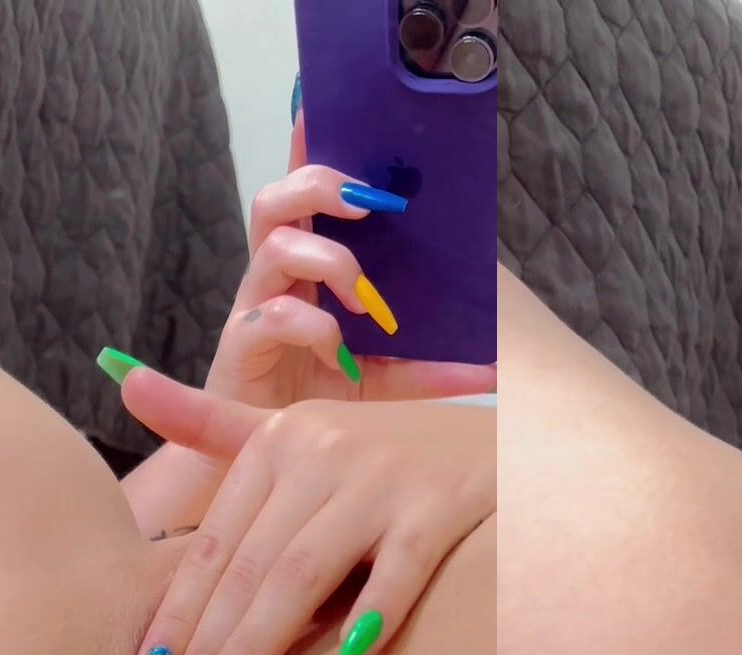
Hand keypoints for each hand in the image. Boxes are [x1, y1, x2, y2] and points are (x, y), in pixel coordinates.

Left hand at [115, 372, 492, 654]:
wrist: (507, 435)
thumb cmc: (395, 451)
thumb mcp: (303, 429)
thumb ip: (215, 424)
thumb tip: (122, 381)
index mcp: (277, 443)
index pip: (213, 548)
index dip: (175, 619)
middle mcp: (321, 453)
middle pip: (249, 568)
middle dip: (204, 648)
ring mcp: (383, 477)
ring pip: (304, 572)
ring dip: (257, 645)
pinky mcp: (443, 499)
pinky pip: (402, 562)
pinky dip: (378, 607)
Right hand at [213, 108, 494, 409]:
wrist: (261, 461)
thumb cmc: (317, 403)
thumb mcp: (385, 380)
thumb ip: (431, 365)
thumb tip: (499, 365)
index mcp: (304, 268)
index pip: (305, 194)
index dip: (306, 146)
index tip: (319, 105)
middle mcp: (274, 276)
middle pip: (276, 199)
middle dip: (320, 186)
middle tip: (367, 206)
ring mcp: (254, 307)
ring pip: (273, 245)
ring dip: (329, 260)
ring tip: (364, 300)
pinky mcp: (242, 347)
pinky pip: (270, 314)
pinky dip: (312, 327)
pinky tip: (338, 354)